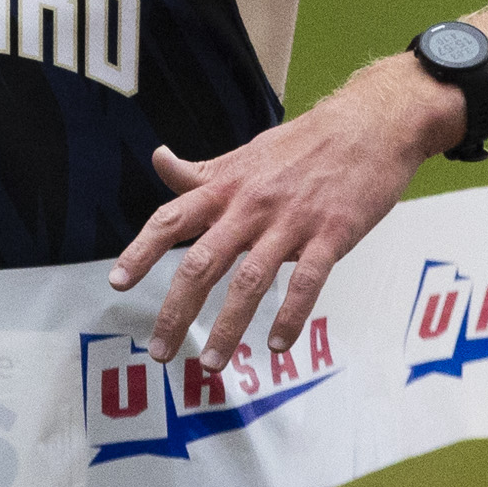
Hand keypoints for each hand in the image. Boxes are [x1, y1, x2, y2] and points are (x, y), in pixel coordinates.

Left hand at [107, 59, 454, 368]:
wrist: (370, 123)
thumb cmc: (303, 144)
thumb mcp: (246, 155)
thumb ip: (202, 172)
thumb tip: (158, 160)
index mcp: (226, 186)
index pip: (172, 219)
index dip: (141, 250)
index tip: (118, 282)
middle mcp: (251, 205)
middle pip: (203, 262)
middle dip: (178, 310)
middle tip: (161, 350)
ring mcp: (292, 220)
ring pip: (251, 281)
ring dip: (229, 327)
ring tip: (212, 363)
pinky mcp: (332, 233)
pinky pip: (307, 282)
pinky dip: (291, 317)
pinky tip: (278, 346)